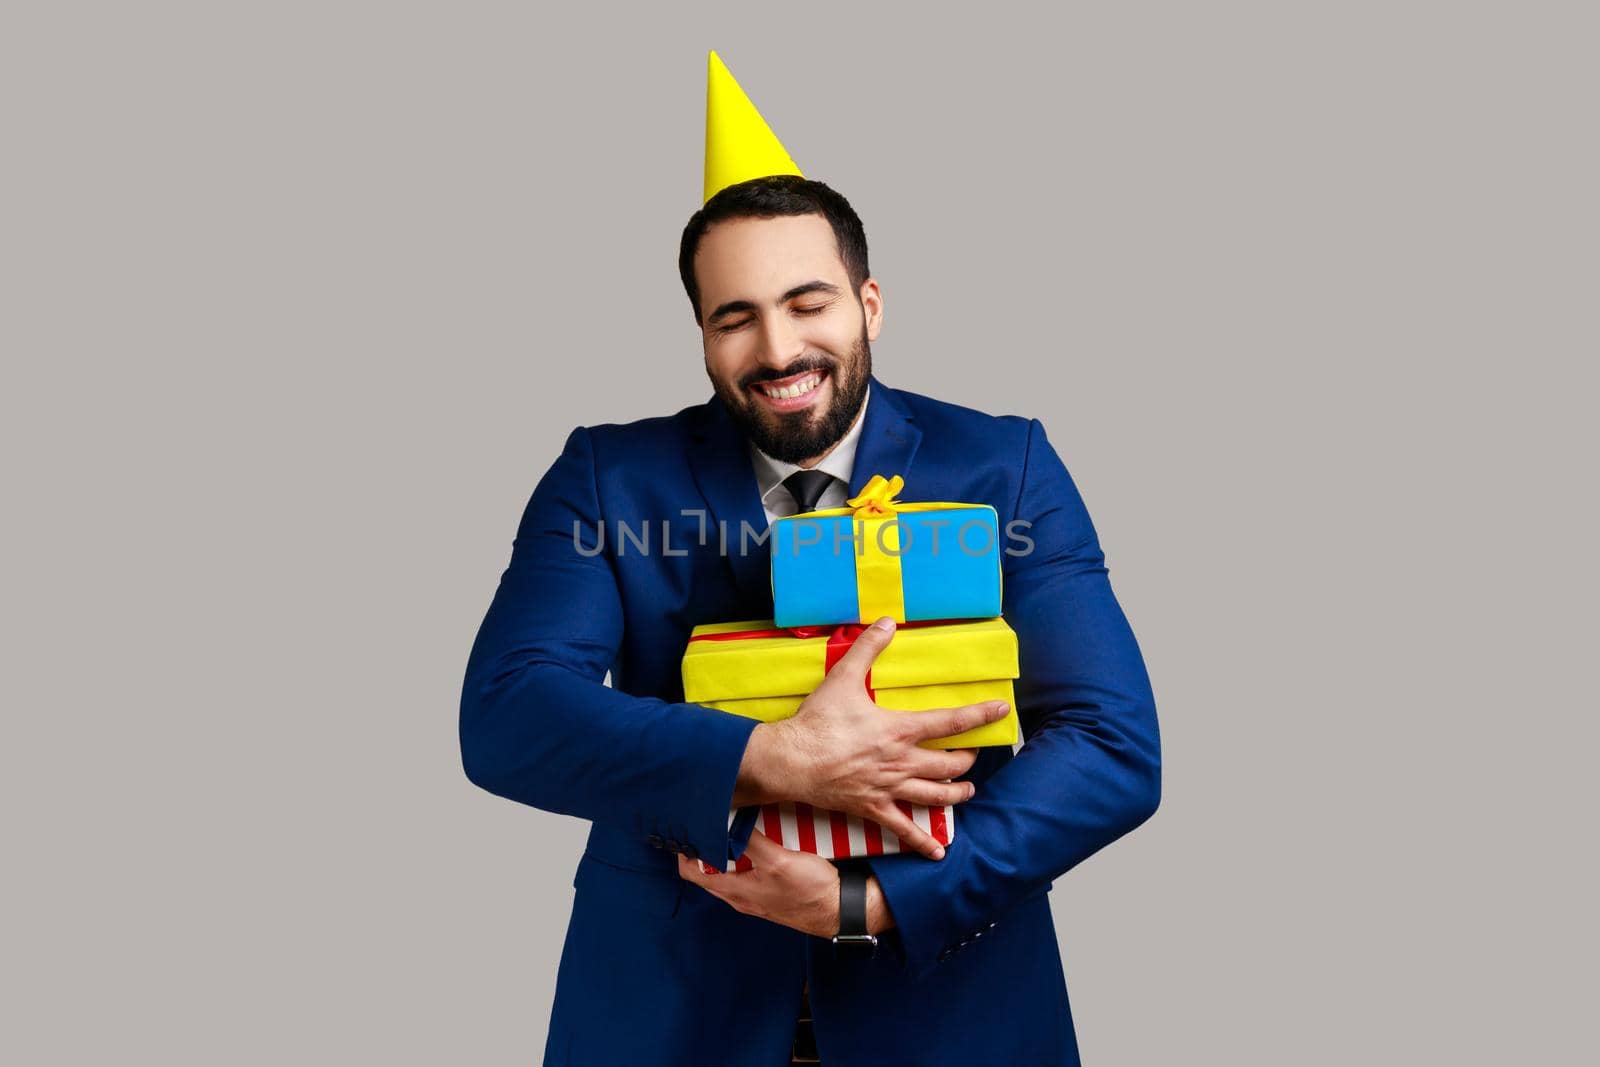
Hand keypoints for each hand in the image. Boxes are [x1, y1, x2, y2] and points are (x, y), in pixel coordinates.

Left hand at [678, 832, 894, 937]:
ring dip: (722, 854)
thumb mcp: (778, 861)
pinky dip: (740, 860)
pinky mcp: (769, 894)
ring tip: (725, 829)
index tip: (685, 829)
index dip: (683, 851)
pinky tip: (753, 845)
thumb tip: (729, 822)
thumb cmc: (810, 891)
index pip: (691, 873)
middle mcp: (740, 897)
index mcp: (735, 891)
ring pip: (725, 874)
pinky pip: (744, 876)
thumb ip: (751, 842)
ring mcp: (754, 898)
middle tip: (703, 825)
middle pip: (706, 874)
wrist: (840, 910)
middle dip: (701, 850)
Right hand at [734, 617, 1010, 859]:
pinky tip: (939, 852)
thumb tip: (886, 621)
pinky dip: (923, 842)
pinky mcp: (873, 807)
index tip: (1001, 711)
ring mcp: (889, 788)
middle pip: (949, 765)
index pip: (950, 723)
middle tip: (971, 755)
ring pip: (935, 797)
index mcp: (899, 730)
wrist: (791, 762)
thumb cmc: (817, 722)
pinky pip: (903, 829)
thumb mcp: (843, 678)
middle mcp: (901, 762)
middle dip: (966, 760)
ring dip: (956, 794)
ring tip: (966, 790)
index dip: (979, 716)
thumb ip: (867, 648)